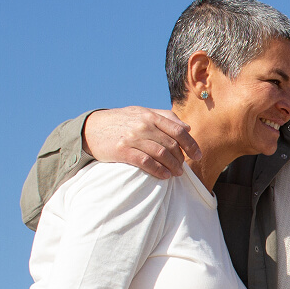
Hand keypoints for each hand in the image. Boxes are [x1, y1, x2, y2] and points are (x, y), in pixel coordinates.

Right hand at [83, 106, 201, 178]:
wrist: (91, 128)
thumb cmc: (120, 121)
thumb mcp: (142, 112)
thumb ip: (165, 117)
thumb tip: (187, 127)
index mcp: (150, 115)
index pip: (178, 130)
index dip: (191, 144)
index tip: (198, 155)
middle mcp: (143, 125)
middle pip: (171, 144)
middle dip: (181, 158)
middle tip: (183, 167)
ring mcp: (133, 138)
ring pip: (161, 154)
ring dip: (172, 166)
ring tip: (177, 173)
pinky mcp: (123, 151)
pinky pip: (146, 162)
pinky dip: (158, 170)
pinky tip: (164, 176)